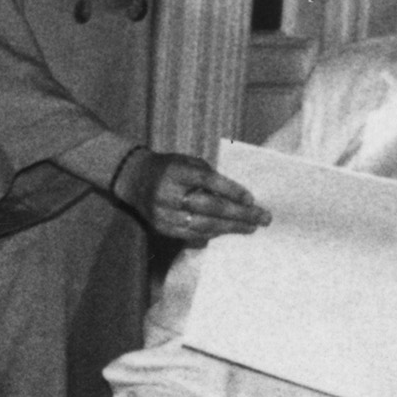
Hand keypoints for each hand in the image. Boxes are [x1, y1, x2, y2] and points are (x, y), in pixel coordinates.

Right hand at [121, 150, 269, 246]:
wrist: (133, 179)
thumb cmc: (170, 168)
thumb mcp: (188, 163)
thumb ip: (209, 177)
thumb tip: (238, 198)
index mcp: (176, 171)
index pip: (208, 181)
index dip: (232, 191)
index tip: (252, 199)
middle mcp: (168, 193)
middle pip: (210, 207)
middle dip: (239, 214)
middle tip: (263, 218)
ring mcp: (163, 213)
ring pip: (203, 224)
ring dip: (231, 227)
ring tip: (251, 227)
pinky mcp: (161, 227)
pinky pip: (192, 234)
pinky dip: (213, 233)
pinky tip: (228, 231)